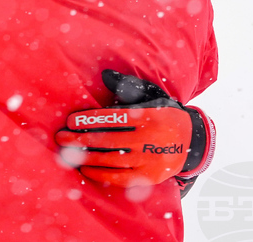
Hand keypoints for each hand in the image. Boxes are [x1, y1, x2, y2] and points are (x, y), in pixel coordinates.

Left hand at [55, 70, 214, 193]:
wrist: (192, 140)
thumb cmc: (163, 113)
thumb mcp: (149, 95)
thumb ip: (126, 85)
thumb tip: (105, 74)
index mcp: (148, 116)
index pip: (112, 119)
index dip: (89, 120)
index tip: (70, 121)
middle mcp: (149, 139)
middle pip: (108, 140)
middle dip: (80, 139)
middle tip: (60, 138)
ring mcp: (149, 160)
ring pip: (112, 161)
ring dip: (86, 157)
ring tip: (67, 153)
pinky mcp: (150, 177)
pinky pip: (121, 178)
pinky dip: (102, 175)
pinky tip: (85, 169)